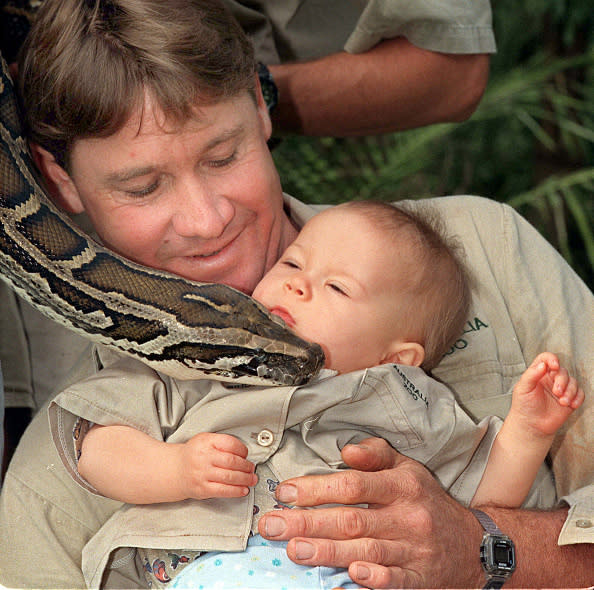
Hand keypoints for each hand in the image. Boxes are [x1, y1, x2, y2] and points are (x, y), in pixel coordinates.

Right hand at [179, 432, 256, 499]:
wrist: (175, 469)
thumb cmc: (194, 454)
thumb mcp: (205, 439)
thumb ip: (223, 442)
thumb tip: (244, 453)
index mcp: (206, 442)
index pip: (230, 444)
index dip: (242, 450)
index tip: (246, 454)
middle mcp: (203, 457)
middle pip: (232, 462)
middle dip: (246, 466)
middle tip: (252, 468)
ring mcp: (202, 474)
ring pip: (229, 477)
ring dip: (245, 479)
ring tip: (252, 479)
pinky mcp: (202, 489)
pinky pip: (223, 491)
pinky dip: (236, 491)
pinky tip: (243, 490)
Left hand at [258, 438, 484, 587]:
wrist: (470, 543)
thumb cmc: (427, 500)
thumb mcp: (408, 467)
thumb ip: (377, 454)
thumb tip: (347, 450)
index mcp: (402, 485)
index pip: (353, 485)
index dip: (317, 489)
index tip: (286, 492)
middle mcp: (408, 516)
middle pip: (351, 520)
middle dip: (307, 522)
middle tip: (273, 526)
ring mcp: (414, 550)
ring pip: (365, 551)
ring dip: (326, 552)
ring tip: (293, 549)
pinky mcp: (419, 578)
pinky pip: (393, 581)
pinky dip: (371, 580)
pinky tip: (347, 577)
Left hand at [511, 352, 583, 435]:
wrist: (531, 425)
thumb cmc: (524, 405)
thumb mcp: (523, 388)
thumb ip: (531, 375)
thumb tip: (543, 365)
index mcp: (538, 372)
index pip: (546, 359)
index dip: (552, 359)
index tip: (554, 366)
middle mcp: (550, 379)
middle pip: (563, 371)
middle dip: (562, 381)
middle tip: (556, 392)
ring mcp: (561, 389)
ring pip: (573, 382)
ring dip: (570, 391)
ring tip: (563, 402)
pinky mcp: (569, 399)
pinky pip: (580, 394)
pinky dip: (578, 398)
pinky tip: (571, 405)